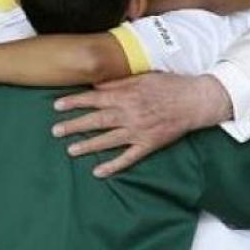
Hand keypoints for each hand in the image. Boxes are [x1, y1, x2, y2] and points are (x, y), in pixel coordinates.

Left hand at [52, 73, 232, 176]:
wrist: (195, 100)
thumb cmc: (169, 85)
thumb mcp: (142, 77)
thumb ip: (119, 82)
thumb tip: (97, 85)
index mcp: (127, 95)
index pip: (94, 99)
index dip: (74, 102)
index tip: (57, 106)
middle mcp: (130, 114)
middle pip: (97, 121)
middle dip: (74, 125)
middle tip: (55, 131)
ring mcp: (139, 131)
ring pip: (108, 140)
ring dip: (88, 145)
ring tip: (70, 150)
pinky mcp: (149, 144)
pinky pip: (128, 158)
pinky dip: (113, 166)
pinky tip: (98, 172)